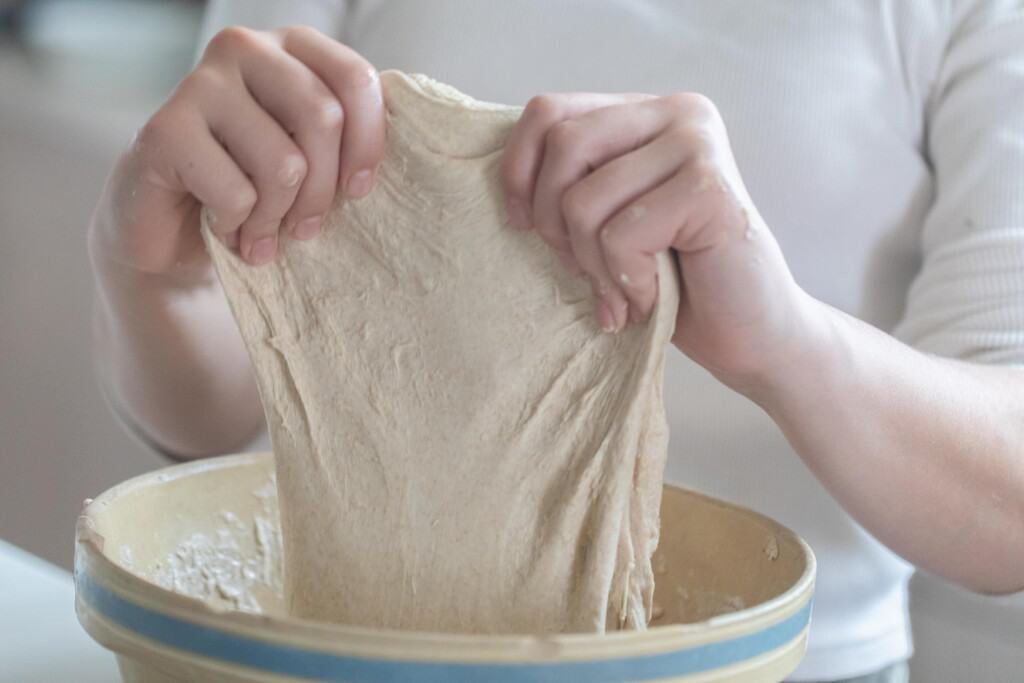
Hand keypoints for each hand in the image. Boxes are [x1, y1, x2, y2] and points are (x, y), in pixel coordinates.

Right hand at [91, 26, 386, 280]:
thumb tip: (414, 147)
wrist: (171, 228)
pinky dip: (238, 227)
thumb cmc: (256, 187)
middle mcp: (245, 49)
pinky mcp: (162, 129)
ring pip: (283, 164)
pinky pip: (237, 193)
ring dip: (277, 219)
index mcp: (292, 48)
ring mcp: (200, 83)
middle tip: (305, 228)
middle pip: (323, 118)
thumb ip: (348, 137)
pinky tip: (223, 227)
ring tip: (261, 231)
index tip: (358, 191)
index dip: (368, 144)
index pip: (355, 78)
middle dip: (322, 192)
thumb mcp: (312, 158)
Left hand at [501, 93, 812, 388]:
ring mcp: (699, 145)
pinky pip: (620, 236)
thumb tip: (507, 180)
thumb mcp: (610, 220)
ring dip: (593, 266)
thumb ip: (575, 183)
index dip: (519, 170)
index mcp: (647, 113)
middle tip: (584, 271)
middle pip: (562, 147)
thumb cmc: (674, 282)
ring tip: (623, 293)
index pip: (549, 111)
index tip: (524, 224)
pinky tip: (652, 297)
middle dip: (554, 224)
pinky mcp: (710, 189)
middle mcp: (678, 113)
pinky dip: (626, 282)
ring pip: (584, 200)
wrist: (751, 335)